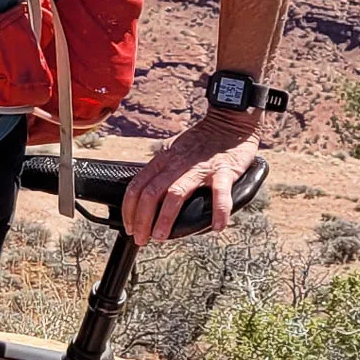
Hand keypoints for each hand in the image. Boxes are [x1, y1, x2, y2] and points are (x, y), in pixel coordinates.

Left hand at [119, 112, 263, 245]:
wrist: (230, 121)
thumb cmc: (203, 141)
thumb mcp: (174, 152)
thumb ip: (163, 171)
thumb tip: (150, 196)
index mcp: (164, 160)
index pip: (137, 186)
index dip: (129, 210)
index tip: (130, 227)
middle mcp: (177, 163)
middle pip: (150, 193)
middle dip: (142, 219)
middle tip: (142, 239)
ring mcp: (200, 167)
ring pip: (175, 194)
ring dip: (165, 218)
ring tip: (161, 236)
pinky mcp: (223, 169)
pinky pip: (219, 192)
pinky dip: (219, 211)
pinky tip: (217, 226)